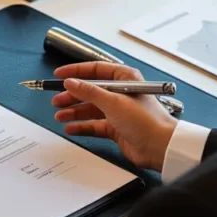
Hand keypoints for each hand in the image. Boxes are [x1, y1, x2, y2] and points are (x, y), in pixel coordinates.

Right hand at [52, 62, 177, 171]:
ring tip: (59, 116)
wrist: (160, 146)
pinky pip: (94, 125)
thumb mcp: (113, 101)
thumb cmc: (145, 120)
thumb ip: (89, 92)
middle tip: (56, 101)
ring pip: (90, 109)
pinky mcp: (116, 128)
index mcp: (124, 79)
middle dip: (72, 96)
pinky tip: (70, 128)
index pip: (96, 70)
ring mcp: (118, 111)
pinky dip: (82, 126)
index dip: (76, 72)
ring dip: (74, 112)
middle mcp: (120, 93)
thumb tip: (70, 82)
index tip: (59, 76)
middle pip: (90, 91)